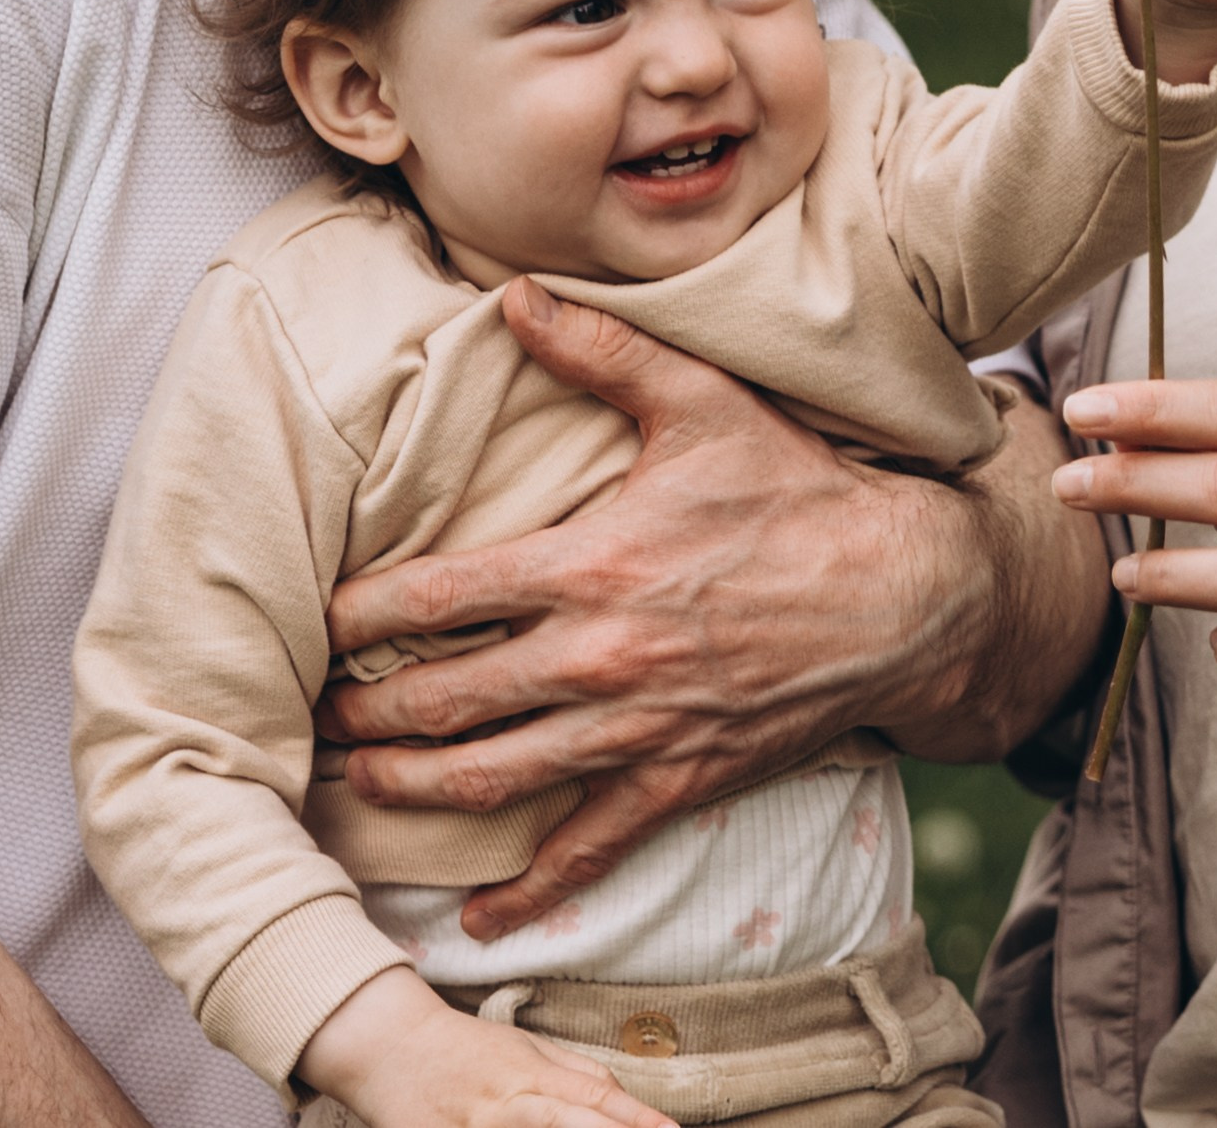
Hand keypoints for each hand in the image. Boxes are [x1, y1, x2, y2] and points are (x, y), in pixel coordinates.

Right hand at [299, 969, 670, 1127]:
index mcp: (532, 1074)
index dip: (636, 1120)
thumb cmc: (465, 1048)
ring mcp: (474, 1127)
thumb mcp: (526, 1048)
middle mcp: (509, 1103)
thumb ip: (575, 1074)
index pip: (595, 1099)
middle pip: (570, 1124)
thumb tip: (624, 1100)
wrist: (388, 1044)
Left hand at [317, 280, 1097, 939]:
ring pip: (491, 780)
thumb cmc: (799, 494)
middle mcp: (597, 658)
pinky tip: (478, 921)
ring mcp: (636, 730)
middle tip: (311, 713)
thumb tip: (515, 294)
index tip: (315, 623)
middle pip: (442, 701)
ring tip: (356, 781)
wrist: (905, 595)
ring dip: (411, 787)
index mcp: (588, 564)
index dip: (360, 615)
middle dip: (364, 710)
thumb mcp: (701, 405)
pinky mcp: (680, 781)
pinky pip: (588, 851)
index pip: (437, 598)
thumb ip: (601, 351)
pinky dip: (530, 894)